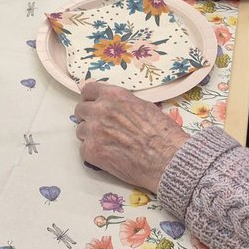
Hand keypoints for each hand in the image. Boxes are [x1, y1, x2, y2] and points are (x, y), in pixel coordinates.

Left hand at [74, 82, 188, 192]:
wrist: (168, 159)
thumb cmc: (163, 133)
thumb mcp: (144, 106)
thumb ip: (122, 103)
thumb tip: (113, 105)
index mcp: (114, 96)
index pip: (88, 90)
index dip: (91, 98)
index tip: (93, 104)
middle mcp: (100, 110)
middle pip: (80, 110)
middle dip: (89, 118)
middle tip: (101, 127)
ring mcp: (94, 131)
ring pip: (80, 130)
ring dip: (90, 136)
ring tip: (108, 144)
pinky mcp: (92, 151)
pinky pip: (83, 149)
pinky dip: (93, 153)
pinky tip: (108, 156)